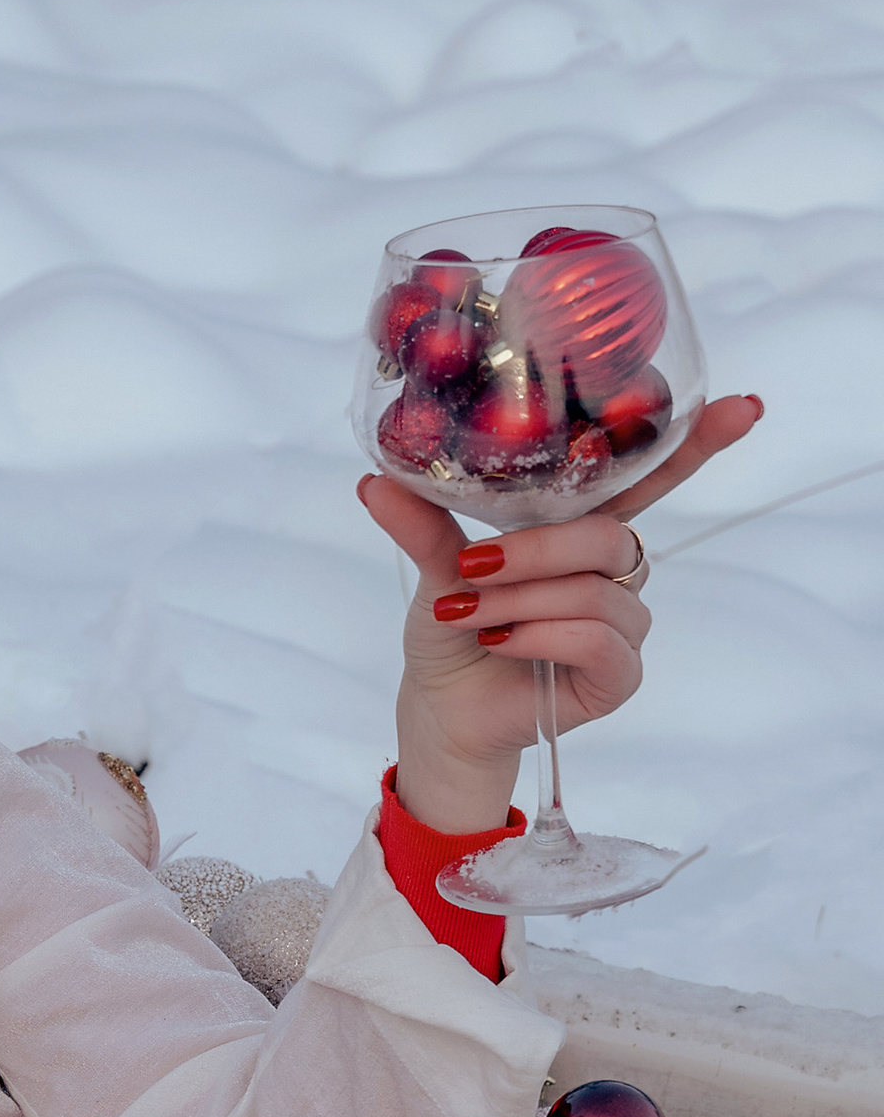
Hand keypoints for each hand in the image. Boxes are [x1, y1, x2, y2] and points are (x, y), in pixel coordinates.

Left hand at [361, 393, 762, 831]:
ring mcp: (622, 624)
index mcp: (584, 531)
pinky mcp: (619, 676)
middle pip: (610, 536)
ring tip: (469, 615)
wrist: (442, 710)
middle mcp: (615, 572)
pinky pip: (598, 639)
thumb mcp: (438, 568)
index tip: (744, 405)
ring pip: (596, 590)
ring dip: (524, 599)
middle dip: (537, 551)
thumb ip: (423, 522)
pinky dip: (543, 636)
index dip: (699, 443)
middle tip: (473, 566)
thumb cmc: (453, 632)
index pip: (653, 478)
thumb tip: (372, 481)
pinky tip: (504, 640)